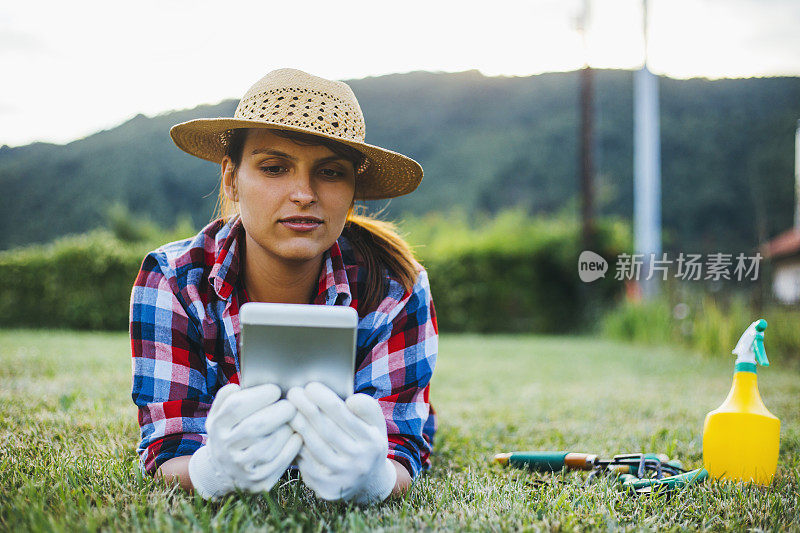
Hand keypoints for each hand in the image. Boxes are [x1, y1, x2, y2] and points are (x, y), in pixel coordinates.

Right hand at [188, 382, 301, 499]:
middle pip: (255, 426)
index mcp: (218, 427)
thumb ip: (226, 398)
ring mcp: (241, 467)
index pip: (236, 406)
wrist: (223, 471)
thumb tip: (237, 386)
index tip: (275, 390)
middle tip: (291, 404)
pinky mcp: (257, 481)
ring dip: (287, 429)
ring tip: (294, 419)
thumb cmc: (230, 432)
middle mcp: (226, 448)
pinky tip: (296, 435)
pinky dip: (292, 446)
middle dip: (278, 411)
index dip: (259, 395)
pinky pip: (280, 461)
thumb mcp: (219, 414)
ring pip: (269, 445)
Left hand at [287, 382, 396, 504]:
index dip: (323, 397)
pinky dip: (297, 445)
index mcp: (372, 442)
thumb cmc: (368, 443)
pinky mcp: (326, 489)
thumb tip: (350, 401)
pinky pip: (306, 463)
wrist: (369, 483)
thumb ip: (368, 408)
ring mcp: (342, 478)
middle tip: (293, 393)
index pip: (341, 413)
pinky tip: (290, 431)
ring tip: (289, 410)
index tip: (310, 386)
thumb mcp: (376, 424)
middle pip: (325, 429)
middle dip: (306, 407)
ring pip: (313, 446)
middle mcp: (359, 462)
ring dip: (298, 425)